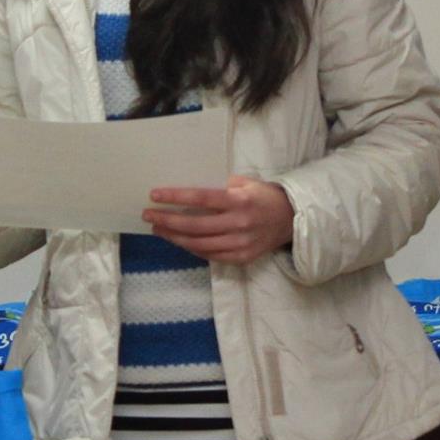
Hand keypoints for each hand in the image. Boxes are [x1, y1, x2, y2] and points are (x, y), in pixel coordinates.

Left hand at [141, 175, 294, 264]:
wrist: (291, 219)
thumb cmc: (263, 196)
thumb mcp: (245, 182)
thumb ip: (220, 185)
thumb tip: (189, 190)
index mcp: (239, 200)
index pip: (201, 199)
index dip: (175, 198)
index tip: (154, 196)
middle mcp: (239, 223)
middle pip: (195, 225)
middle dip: (167, 221)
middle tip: (148, 216)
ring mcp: (241, 243)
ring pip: (199, 244)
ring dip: (175, 237)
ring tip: (158, 230)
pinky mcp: (242, 257)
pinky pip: (210, 255)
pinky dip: (192, 249)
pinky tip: (179, 241)